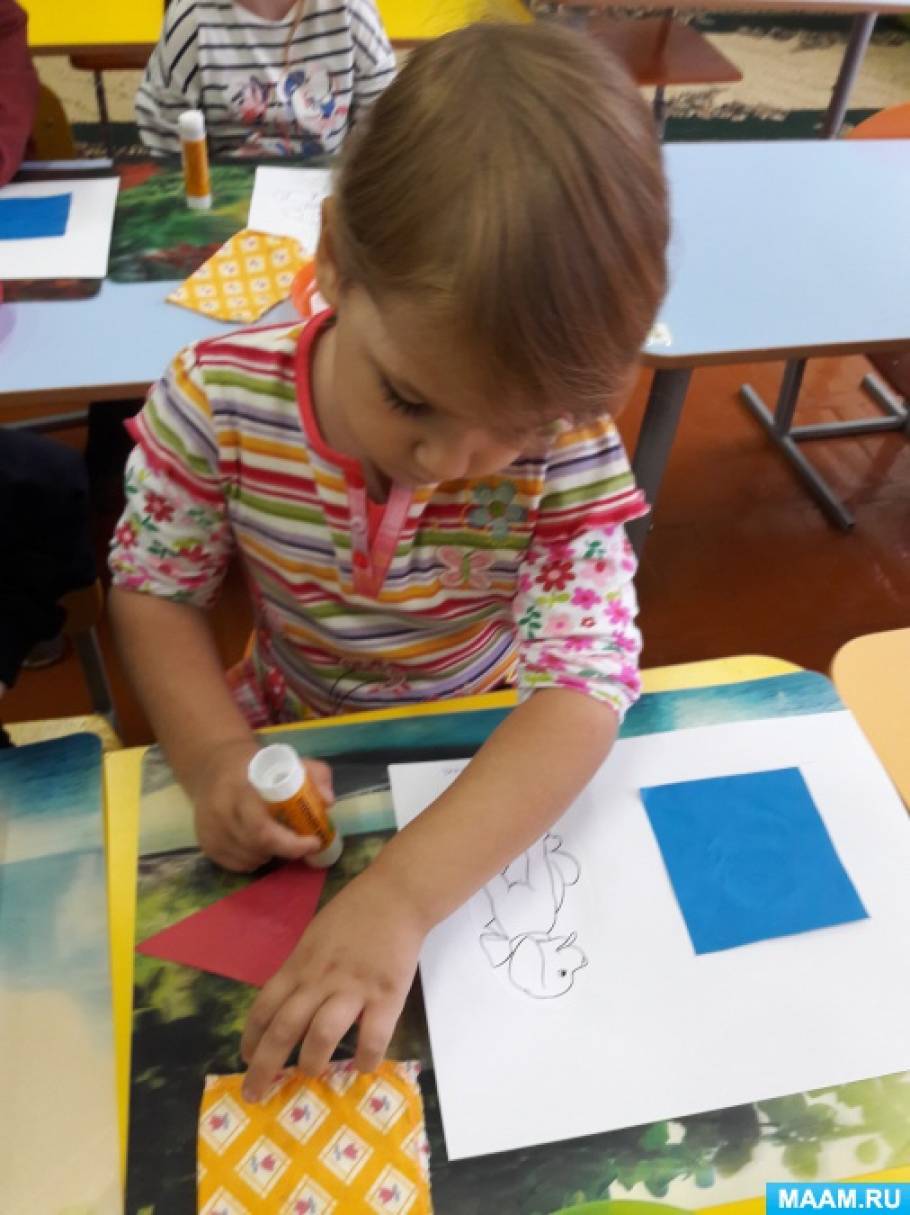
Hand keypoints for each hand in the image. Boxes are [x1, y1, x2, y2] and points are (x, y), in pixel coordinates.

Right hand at [185, 736, 334, 872]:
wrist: (213, 765)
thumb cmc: (258, 766)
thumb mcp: (290, 761)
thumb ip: (315, 774)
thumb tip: (328, 802)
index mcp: (242, 789)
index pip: (263, 829)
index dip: (290, 843)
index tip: (313, 841)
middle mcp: (221, 811)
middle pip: (257, 847)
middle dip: (285, 849)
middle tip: (299, 843)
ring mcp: (210, 830)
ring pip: (248, 859)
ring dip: (270, 855)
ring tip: (278, 838)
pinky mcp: (205, 843)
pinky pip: (236, 865)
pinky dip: (253, 860)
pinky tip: (259, 844)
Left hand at [240, 871, 426, 1099]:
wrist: (395, 896)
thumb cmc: (354, 914)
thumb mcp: (314, 937)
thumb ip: (301, 970)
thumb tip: (288, 1003)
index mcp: (300, 965)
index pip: (264, 1007)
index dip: (251, 1038)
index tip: (246, 1059)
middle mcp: (320, 979)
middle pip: (284, 1029)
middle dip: (265, 1067)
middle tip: (255, 1094)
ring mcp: (353, 988)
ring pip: (321, 1035)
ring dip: (311, 1062)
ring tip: (311, 1074)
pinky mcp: (386, 994)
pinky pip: (374, 1036)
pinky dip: (367, 1058)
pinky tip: (364, 1066)